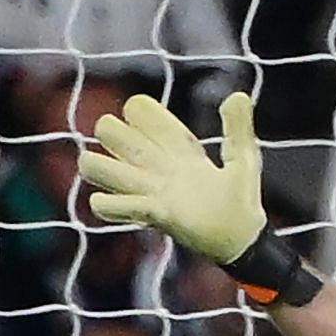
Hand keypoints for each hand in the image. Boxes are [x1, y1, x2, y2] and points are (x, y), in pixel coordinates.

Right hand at [78, 92, 265, 261]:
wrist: (241, 240)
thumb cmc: (240, 199)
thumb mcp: (244, 159)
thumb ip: (238, 128)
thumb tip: (238, 96)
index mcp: (174, 146)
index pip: (139, 109)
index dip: (145, 112)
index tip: (174, 134)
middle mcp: (153, 164)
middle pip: (106, 129)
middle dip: (113, 134)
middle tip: (143, 156)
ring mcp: (146, 189)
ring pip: (92, 165)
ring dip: (102, 168)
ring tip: (132, 182)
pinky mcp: (149, 215)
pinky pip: (104, 204)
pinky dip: (111, 204)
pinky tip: (142, 207)